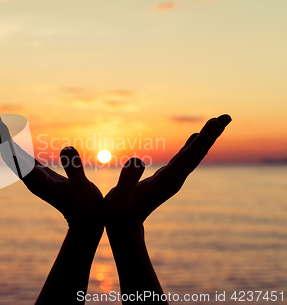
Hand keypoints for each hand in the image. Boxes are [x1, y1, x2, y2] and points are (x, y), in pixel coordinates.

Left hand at [0, 112, 103, 227]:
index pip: (14, 158)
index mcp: (37, 181)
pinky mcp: (43, 176)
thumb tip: (66, 147)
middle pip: (10, 155)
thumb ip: (74, 169)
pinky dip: (16, 147)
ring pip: (15, 157)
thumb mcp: (83, 188)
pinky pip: (24, 159)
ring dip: (6, 140)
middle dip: (1, 136)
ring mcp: (36, 178)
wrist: (87, 222)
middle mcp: (32, 179)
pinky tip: (12, 141)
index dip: (5, 142)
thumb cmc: (86, 208)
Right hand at [104, 114, 231, 228]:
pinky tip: (197, 137)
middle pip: (196, 155)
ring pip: (192, 156)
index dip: (200, 142)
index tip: (212, 124)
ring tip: (218, 122)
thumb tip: (137, 159)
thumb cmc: (118, 214)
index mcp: (164, 184)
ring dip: (205, 138)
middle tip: (226, 117)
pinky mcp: (166, 177)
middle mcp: (173, 181)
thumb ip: (127, 180)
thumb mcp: (118, 199)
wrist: (122, 226)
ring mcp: (171, 179)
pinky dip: (192, 146)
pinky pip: (183, 158)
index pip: (186, 160)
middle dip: (211, 136)